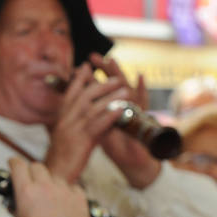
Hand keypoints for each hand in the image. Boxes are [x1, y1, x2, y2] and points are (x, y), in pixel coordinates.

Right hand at [9, 157, 89, 216]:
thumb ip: (17, 209)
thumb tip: (15, 204)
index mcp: (27, 192)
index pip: (18, 166)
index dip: (14, 163)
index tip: (14, 164)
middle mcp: (46, 187)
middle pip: (37, 167)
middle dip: (31, 172)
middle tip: (30, 180)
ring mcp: (64, 191)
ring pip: (55, 177)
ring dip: (50, 183)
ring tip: (48, 196)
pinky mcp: (80, 198)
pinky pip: (72, 187)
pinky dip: (67, 192)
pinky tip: (64, 202)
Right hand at [45, 62, 127, 181]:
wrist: (54, 177)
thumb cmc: (60, 162)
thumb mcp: (67, 140)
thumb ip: (78, 126)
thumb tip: (93, 118)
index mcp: (61, 121)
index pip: (69, 95)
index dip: (78, 80)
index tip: (86, 66)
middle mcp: (65, 122)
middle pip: (82, 97)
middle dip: (100, 85)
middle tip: (115, 78)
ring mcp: (72, 131)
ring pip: (92, 108)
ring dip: (110, 98)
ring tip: (124, 90)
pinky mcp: (81, 142)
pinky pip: (97, 125)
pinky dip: (110, 116)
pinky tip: (121, 110)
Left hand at [89, 53, 160, 187]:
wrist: (134, 160)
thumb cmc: (117, 146)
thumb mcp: (98, 131)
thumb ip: (90, 117)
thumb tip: (73, 109)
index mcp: (110, 108)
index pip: (99, 88)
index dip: (89, 78)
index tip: (77, 67)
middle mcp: (123, 104)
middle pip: (113, 82)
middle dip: (103, 69)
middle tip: (92, 55)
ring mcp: (134, 108)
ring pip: (127, 86)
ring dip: (120, 73)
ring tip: (111, 60)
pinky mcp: (142, 116)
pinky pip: (143, 101)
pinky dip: (142, 89)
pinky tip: (140, 77)